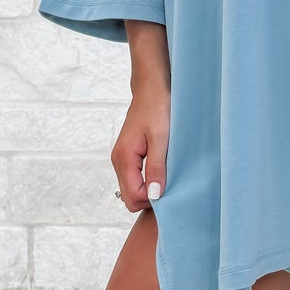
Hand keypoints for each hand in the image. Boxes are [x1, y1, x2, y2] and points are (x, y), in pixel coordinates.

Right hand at [112, 86, 168, 211]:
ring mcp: (122, 160)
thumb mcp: (161, 139)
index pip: (133, 196)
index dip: (152, 199)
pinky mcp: (128, 157)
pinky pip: (134, 180)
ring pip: (131, 190)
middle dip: (149, 197)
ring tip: (167, 176)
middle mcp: (118, 161)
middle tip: (170, 185)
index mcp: (124, 158)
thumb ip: (156, 168)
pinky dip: (147, 182)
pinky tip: (161, 172)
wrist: (151, 90)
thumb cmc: (157, 108)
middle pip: (129, 198)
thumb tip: (154, 195)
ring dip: (149, 190)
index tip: (170, 189)